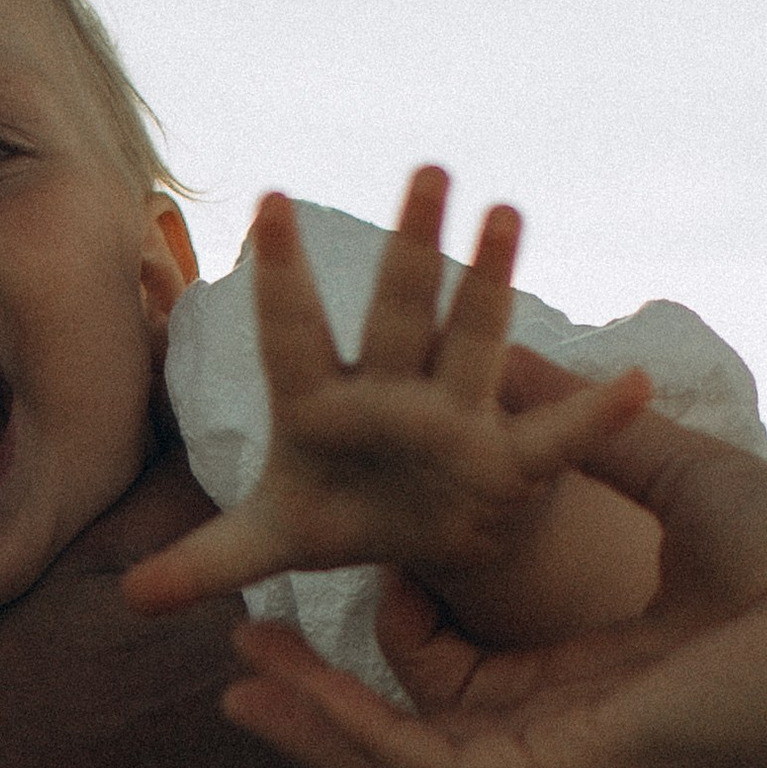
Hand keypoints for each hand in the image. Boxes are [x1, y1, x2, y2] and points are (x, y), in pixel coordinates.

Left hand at [125, 170, 650, 612]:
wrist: (421, 536)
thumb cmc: (344, 513)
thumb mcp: (274, 541)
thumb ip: (206, 559)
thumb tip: (128, 598)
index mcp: (320, 403)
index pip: (294, 331)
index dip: (283, 274)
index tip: (268, 202)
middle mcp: (391, 391)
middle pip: (400, 312)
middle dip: (413, 246)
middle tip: (428, 169)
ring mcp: (454, 416)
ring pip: (475, 340)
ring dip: (493, 281)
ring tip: (509, 212)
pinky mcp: (508, 458)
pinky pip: (556, 436)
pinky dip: (596, 414)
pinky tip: (637, 381)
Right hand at [221, 347, 766, 767]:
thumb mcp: (668, 471)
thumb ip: (580, 431)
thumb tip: (514, 347)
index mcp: (593, 677)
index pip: (462, 679)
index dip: (402, 628)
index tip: (369, 564)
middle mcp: (568, 729)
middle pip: (410, 731)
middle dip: (321, 692)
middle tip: (237, 638)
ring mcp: (563, 759)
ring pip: (398, 766)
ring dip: (311, 719)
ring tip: (233, 668)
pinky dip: (345, 732)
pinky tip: (280, 687)